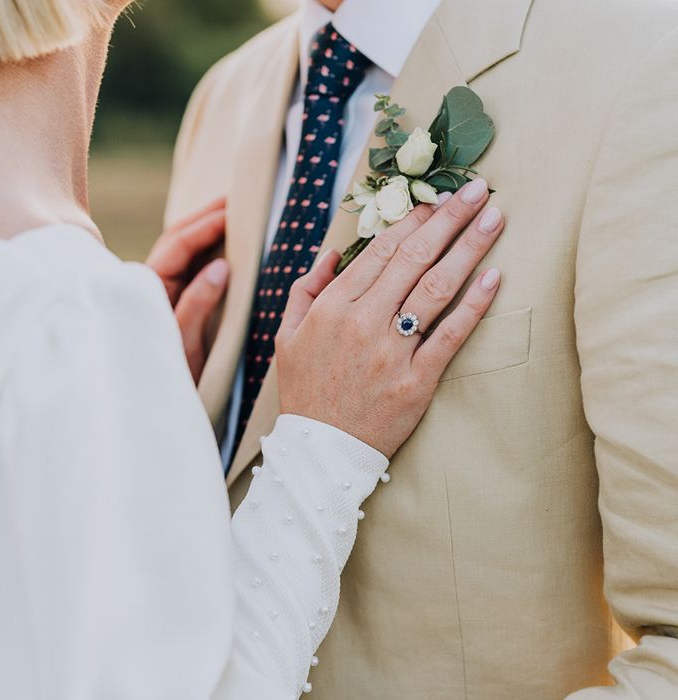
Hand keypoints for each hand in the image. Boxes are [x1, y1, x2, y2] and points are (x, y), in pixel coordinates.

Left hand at [147, 198, 228, 382]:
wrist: (150, 400)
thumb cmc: (169, 375)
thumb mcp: (185, 341)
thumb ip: (198, 302)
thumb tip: (221, 266)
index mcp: (149, 289)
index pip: (178, 246)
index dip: (206, 225)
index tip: (233, 210)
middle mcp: (149, 284)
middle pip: (176, 238)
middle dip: (204, 216)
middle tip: (235, 199)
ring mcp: (157, 290)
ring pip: (178, 248)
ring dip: (202, 228)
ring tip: (231, 212)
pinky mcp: (168, 298)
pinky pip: (184, 264)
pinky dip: (202, 246)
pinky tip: (220, 242)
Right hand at [276, 179, 503, 457]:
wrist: (320, 452)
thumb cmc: (306, 390)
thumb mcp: (287, 336)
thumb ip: (305, 289)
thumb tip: (333, 253)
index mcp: (332, 307)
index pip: (379, 251)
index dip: (411, 220)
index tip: (435, 198)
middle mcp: (363, 323)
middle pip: (413, 258)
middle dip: (448, 218)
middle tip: (478, 190)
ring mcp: (392, 352)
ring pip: (435, 288)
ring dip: (468, 248)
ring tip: (494, 218)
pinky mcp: (417, 381)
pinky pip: (450, 335)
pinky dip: (474, 305)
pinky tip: (494, 277)